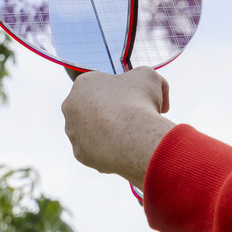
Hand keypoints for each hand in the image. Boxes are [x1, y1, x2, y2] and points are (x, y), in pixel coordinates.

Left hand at [61, 67, 175, 189]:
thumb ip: (149, 81)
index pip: (101, 86)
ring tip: (128, 136)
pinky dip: (108, 151)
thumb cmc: (139, 102)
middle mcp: (71, 106)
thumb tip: (160, 103)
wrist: (134, 136)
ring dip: (107, 132)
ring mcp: (73, 132)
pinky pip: (95, 151)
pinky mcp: (79, 154)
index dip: (120, 92)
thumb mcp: (150, 78)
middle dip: (110, 112)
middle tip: (132, 119)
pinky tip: (123, 150)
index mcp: (84, 84)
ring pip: (92, 131)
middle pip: (93, 109)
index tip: (133, 100)